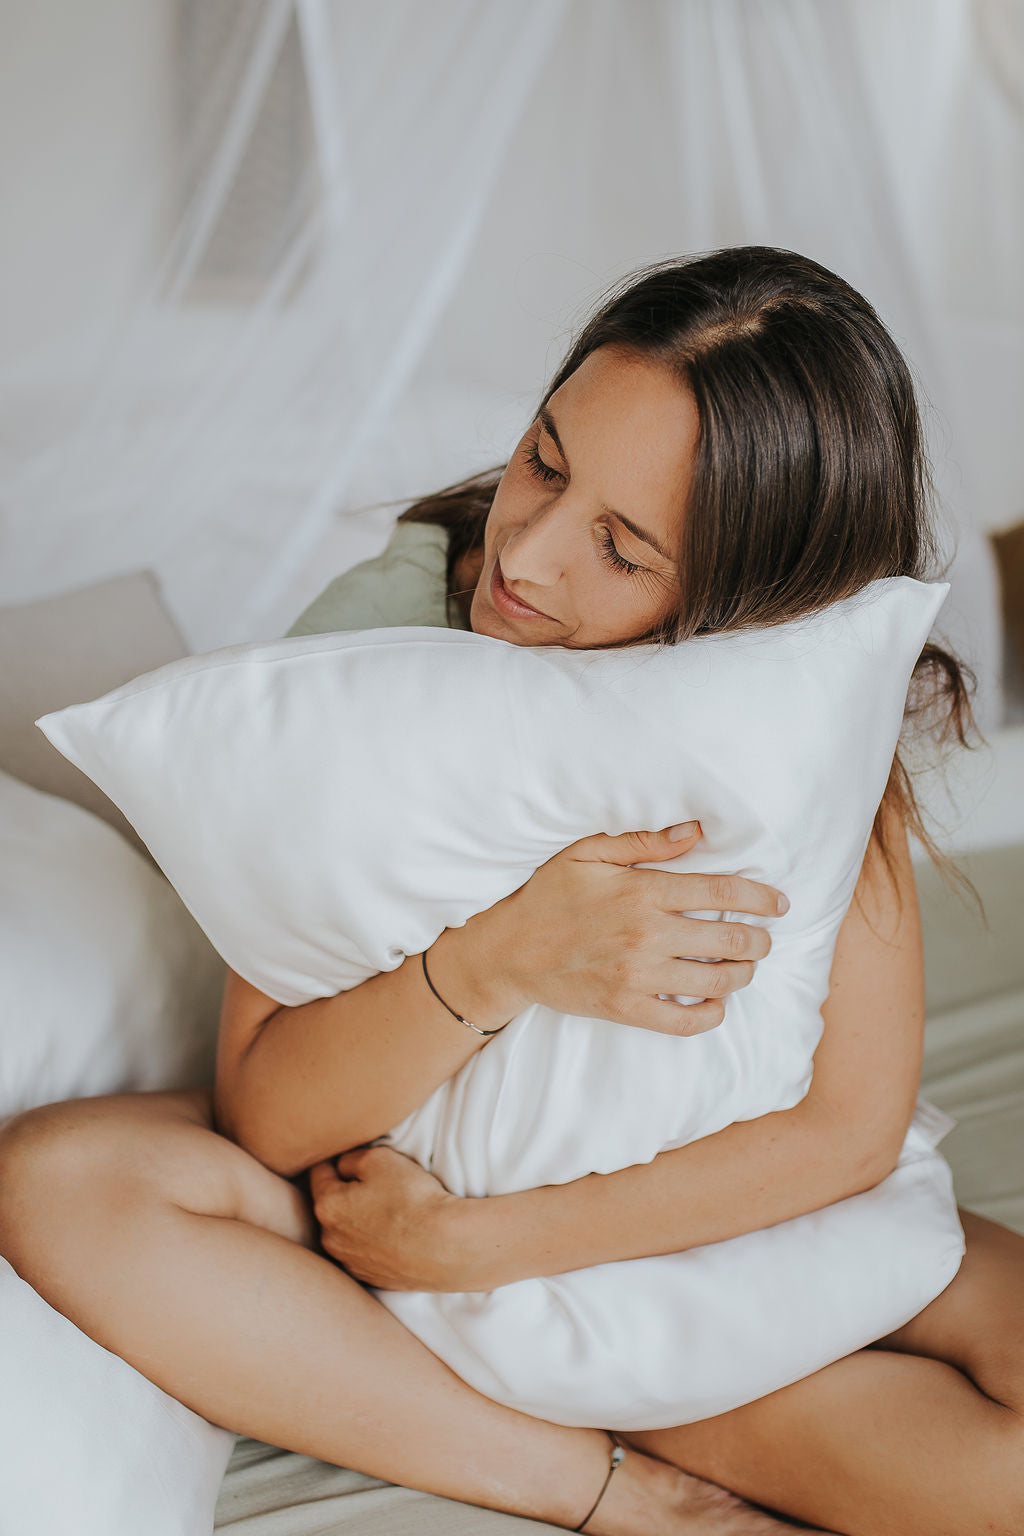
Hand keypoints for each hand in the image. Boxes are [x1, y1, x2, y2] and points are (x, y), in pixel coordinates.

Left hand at [308, 1144, 465, 1290]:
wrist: (446, 1246)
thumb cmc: (412, 1198)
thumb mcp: (379, 1158)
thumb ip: (351, 1158)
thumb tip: (344, 1166)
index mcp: (327, 1206)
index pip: (319, 1171)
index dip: (337, 1159)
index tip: (357, 1158)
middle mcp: (330, 1239)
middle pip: (331, 1203)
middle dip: (347, 1191)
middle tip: (378, 1183)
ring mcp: (350, 1262)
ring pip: (347, 1230)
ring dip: (359, 1218)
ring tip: (390, 1210)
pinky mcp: (370, 1277)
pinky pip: (364, 1251)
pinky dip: (374, 1241)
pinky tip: (396, 1233)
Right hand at [437, 823, 786, 1038]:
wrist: (510, 952)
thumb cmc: (549, 896)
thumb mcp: (588, 853)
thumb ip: (643, 842)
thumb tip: (695, 832)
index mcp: (642, 891)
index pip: (721, 892)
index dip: (760, 897)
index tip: (779, 903)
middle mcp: (647, 934)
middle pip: (730, 939)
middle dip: (759, 939)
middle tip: (763, 938)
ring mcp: (638, 976)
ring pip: (717, 981)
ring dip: (742, 974)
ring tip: (744, 966)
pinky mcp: (627, 1008)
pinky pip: (686, 1019)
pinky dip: (712, 1014)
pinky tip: (716, 1002)